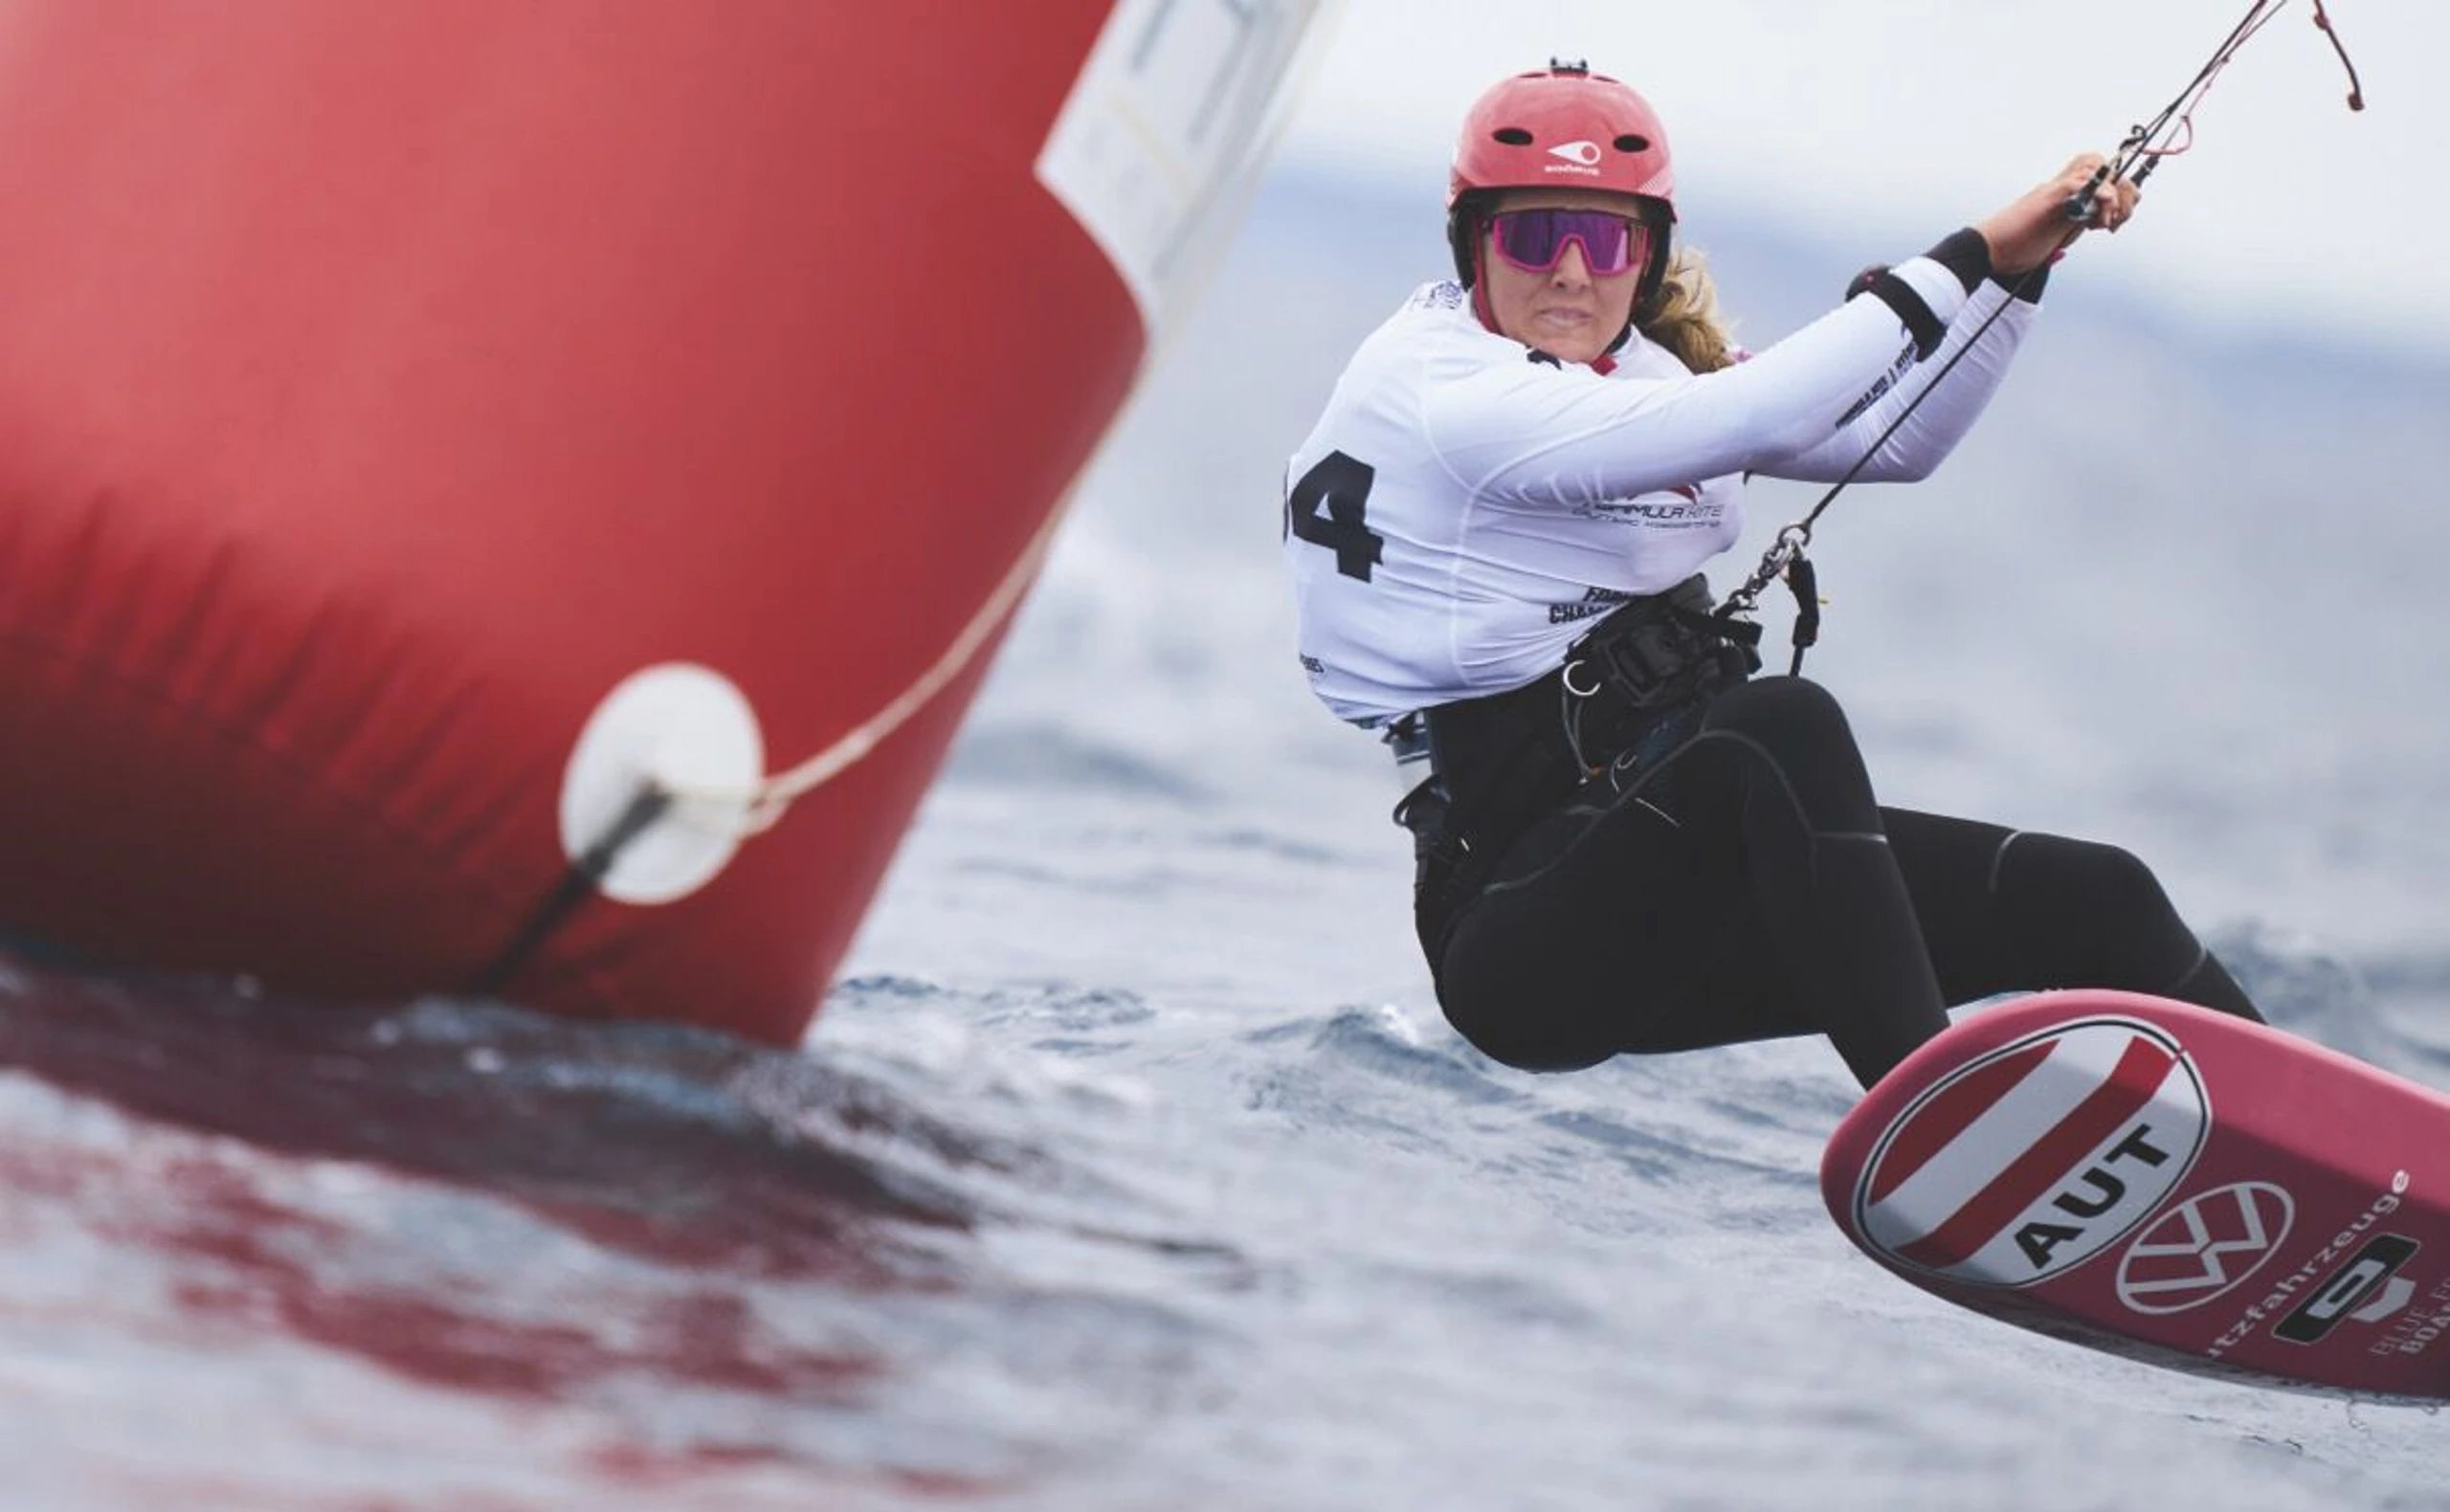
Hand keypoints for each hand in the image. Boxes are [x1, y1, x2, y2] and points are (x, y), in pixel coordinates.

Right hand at [1975, 153, 2139, 275]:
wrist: (1987, 251)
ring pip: (2096, 167)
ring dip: (2111, 192)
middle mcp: (2062, 189)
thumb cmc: (2010, 251)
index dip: (2119, 196)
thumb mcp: (2043, 249)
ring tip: (2106, 219)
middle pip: (2106, 169)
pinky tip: (2099, 210)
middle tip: (2118, 220)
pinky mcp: (2048, 197)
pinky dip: (2096, 191)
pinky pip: (2079, 181)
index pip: (2101, 182)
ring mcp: (2055, 190)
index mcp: (2064, 201)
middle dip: (2124, 191)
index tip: (2116, 222)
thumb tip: (2060, 255)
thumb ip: (2054, 247)